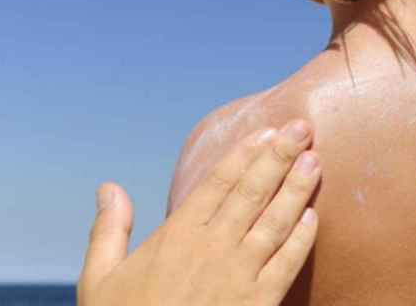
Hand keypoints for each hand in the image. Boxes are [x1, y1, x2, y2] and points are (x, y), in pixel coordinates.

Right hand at [78, 120, 320, 305]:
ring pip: (275, 222)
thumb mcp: (100, 279)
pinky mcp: (258, 304)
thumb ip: (109, 230)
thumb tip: (108, 187)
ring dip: (297, 189)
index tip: (267, 131)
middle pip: (253, 192)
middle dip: (280, 156)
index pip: (219, 182)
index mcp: (176, 236)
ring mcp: (238, 276)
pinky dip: (301, 240)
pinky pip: (286, 265)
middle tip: (302, 128)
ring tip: (315, 160)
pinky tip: (315, 217)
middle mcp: (212, 249)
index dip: (246, 154)